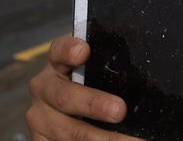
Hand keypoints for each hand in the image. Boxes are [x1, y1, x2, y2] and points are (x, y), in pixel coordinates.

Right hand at [26, 35, 141, 140]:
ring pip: (70, 132)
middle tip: (120, 111)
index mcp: (56, 64)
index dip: (69, 50)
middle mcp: (43, 88)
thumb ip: (107, 72)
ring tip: (130, 140)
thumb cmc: (89, 88)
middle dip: (94, 104)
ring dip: (103, 138)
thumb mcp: (93, 75)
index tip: (84, 51)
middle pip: (65, 96)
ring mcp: (40, 118)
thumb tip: (142, 79)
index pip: (59, 51)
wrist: (64, 117)